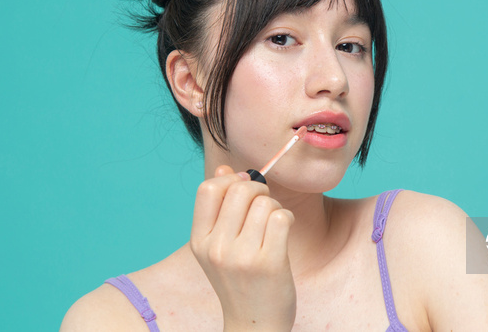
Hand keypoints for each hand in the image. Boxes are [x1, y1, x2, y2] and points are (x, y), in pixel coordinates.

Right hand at [190, 165, 296, 331]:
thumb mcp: (219, 247)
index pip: (208, 189)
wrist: (254, 324)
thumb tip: (224, 170)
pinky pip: (282, 217)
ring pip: (265, 203)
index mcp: (199, 241)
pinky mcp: (269, 263)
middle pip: (240, 190)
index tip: (244, 187)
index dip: (230, 180)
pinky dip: (288, 219)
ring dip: (275, 207)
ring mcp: (242, 257)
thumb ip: (219, 209)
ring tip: (274, 226)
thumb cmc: (240, 281)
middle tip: (265, 205)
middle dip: (259, 190)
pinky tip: (284, 232)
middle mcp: (216, 248)